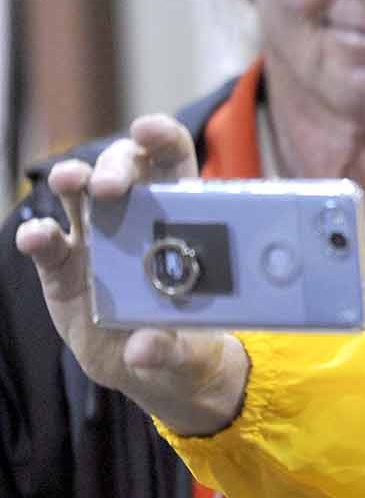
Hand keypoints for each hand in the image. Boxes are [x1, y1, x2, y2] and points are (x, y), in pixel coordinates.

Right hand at [12, 114, 248, 435]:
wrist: (152, 367)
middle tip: (108, 188)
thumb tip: (144, 350)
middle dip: (113, 166)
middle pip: (122, 169)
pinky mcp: (62, 267)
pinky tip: (39, 238)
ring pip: (77, 193)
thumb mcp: (192, 351)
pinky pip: (46, 243)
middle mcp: (133, 219)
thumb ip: (174, 348)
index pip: (172, 164)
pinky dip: (38, 236)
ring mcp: (94, 239)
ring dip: (70, 179)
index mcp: (180, 221)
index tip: (148, 130)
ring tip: (69, 183)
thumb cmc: (187, 341)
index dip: (161, 138)